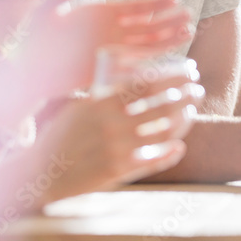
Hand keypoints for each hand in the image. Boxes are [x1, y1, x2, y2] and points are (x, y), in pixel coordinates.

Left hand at [0, 0, 193, 104]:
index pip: (134, 7)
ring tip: (188, 33)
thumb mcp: (43, 15)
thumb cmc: (34, 39)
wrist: (28, 69)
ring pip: (146, 46)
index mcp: (102, 14)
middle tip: (189, 17)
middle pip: (146, 26)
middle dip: (168, 22)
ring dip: (167, 41)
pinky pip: (132, 67)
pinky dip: (148, 65)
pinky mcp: (107, 71)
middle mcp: (111, 32)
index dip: (155, 5)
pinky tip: (166, 63)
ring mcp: (111, 51)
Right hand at [27, 72, 204, 205]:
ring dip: (184, 119)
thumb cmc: (62, 135)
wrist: (42, 172)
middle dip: (186, 94)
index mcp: (101, 103)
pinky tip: (180, 144)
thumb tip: (136, 75)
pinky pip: (153, 160)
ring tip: (192, 110)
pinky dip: (170, 151)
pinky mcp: (119, 172)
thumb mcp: (79, 106)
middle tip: (198, 87)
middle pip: (161, 105)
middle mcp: (112, 125)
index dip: (173, 75)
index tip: (189, 68)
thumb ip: (106, 92)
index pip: (146, 82)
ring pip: (163, 132)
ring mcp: (117, 149)